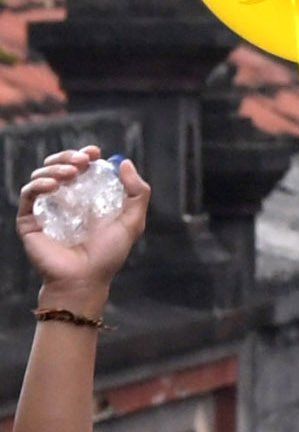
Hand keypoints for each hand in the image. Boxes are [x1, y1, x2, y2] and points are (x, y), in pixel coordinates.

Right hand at [17, 147, 146, 309]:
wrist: (86, 278)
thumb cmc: (108, 254)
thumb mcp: (131, 222)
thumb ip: (136, 193)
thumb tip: (125, 163)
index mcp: (85, 198)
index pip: (79, 168)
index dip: (84, 156)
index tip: (94, 153)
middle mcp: (63, 200)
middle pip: (58, 167)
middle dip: (69, 158)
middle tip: (82, 160)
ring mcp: (45, 208)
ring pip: (41, 175)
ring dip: (55, 168)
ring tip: (71, 173)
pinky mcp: (29, 219)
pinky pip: (29, 194)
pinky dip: (40, 184)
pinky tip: (53, 185)